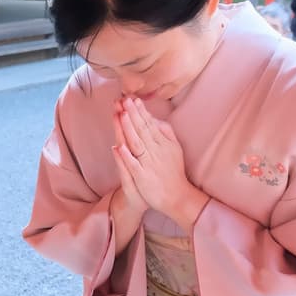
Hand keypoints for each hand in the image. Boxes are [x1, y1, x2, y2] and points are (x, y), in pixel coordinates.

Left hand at [115, 96, 208, 231]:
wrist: (177, 197)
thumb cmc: (173, 172)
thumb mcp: (175, 148)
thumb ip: (166, 132)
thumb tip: (156, 119)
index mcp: (163, 143)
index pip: (149, 124)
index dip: (140, 111)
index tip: (132, 98)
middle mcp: (156, 151)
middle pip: (142, 130)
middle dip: (132, 114)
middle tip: (123, 99)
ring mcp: (149, 164)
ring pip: (137, 143)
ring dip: (129, 128)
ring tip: (121, 114)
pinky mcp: (143, 178)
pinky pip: (134, 165)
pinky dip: (127, 156)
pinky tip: (119, 146)